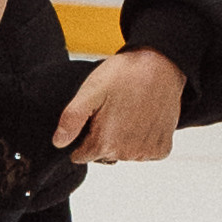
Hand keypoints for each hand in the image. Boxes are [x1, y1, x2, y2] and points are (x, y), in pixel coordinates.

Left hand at [53, 45, 187, 162]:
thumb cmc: (126, 75)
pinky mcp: (162, 148)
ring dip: (123, 138)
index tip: (93, 118)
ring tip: (129, 111)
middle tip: (112, 110)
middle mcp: (127, 153)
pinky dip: (142, 140)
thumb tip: (59, 142)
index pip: (82, 156)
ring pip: (124, 154)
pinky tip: (143, 118)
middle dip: (103, 137)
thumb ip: (72, 119)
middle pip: (104, 155)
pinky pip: (145, 152)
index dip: (84, 137)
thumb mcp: (91, 90)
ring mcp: (146, 152)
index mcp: (105, 143)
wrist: (162, 66)